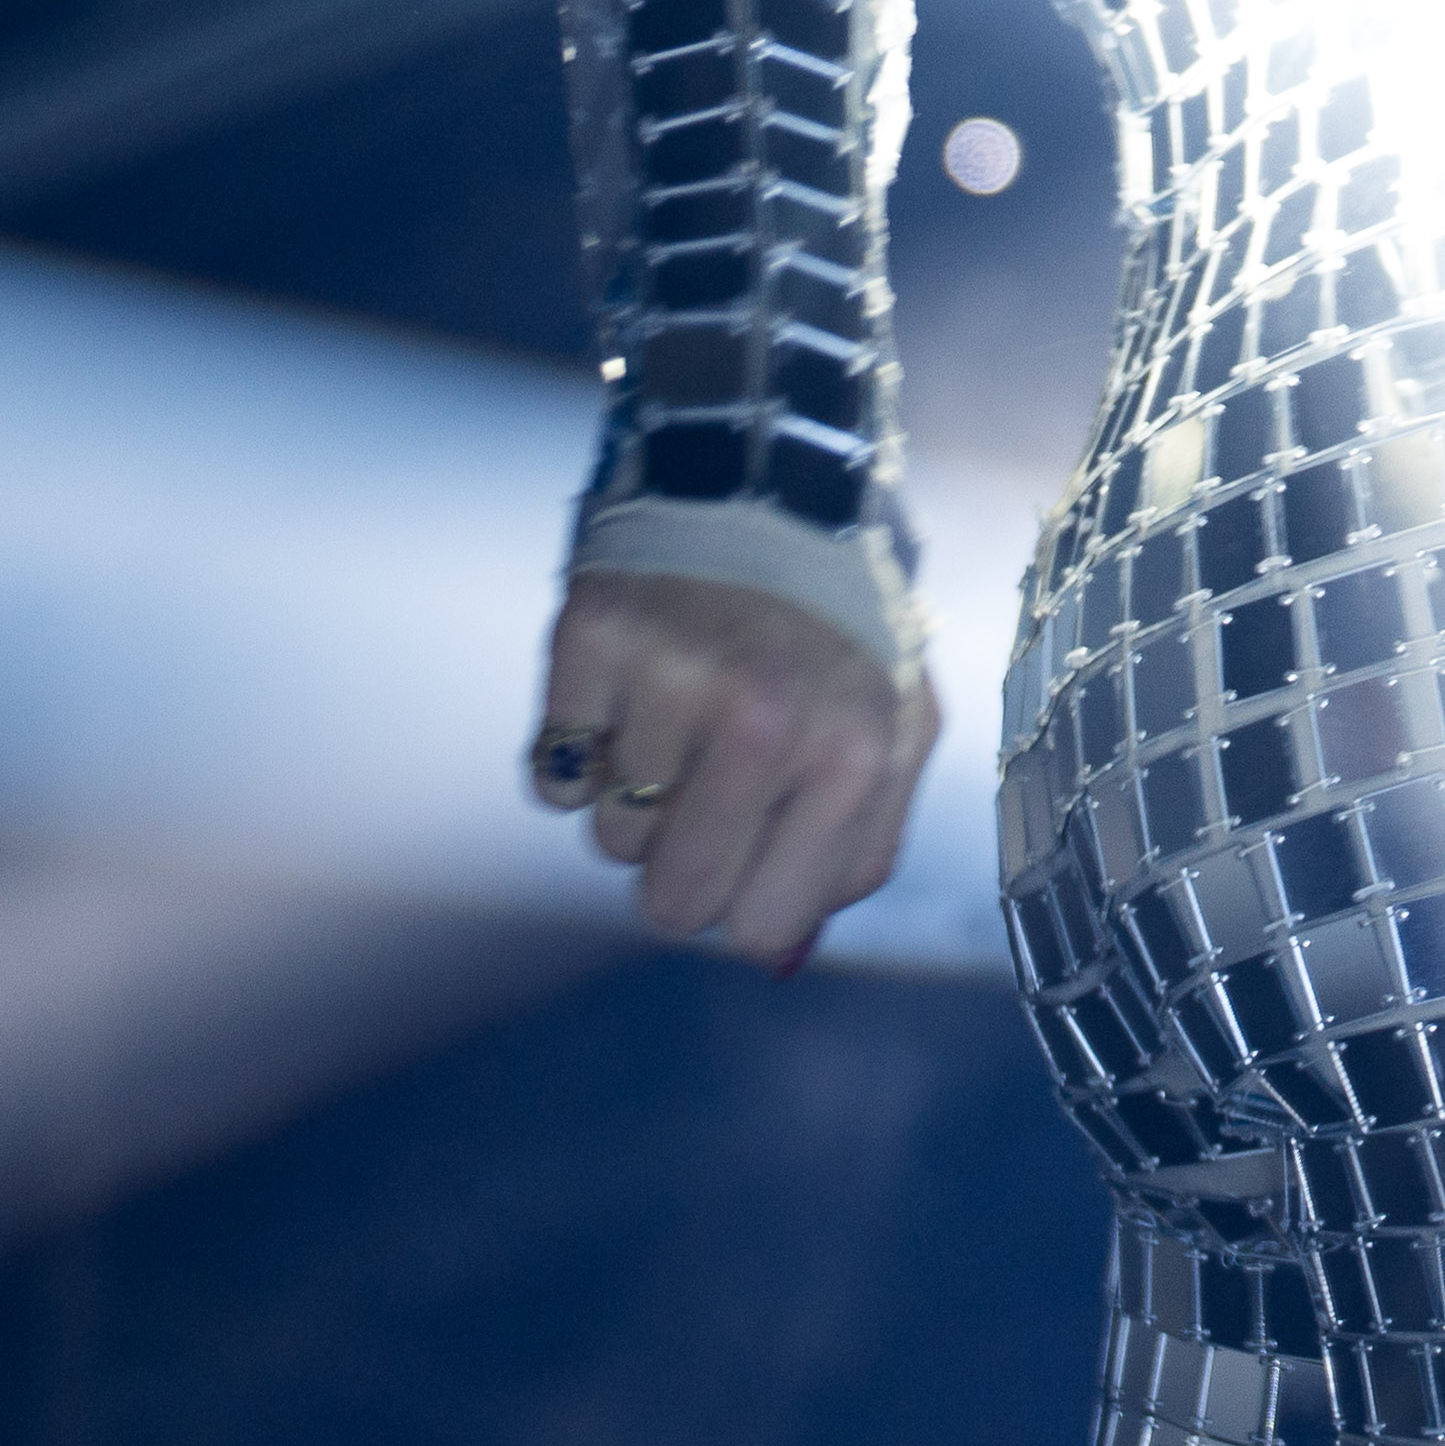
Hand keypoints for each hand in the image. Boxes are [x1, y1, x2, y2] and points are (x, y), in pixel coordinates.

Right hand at [529, 570, 938, 973]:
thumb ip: (859, 847)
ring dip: (636, 795)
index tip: (756, 848)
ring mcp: (675, 678)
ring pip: (608, 841)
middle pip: (673, 905)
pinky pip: (550, 780)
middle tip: (709, 789)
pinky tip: (632, 686)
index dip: (748, 902)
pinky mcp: (591, 638)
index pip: (765, 926)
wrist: (772, 484)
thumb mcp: (893, 729)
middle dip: (682, 869)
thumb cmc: (838, 632)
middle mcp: (769, 718)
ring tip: (685, 710)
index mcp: (859, 752)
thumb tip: (776, 962)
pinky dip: (578, 751)